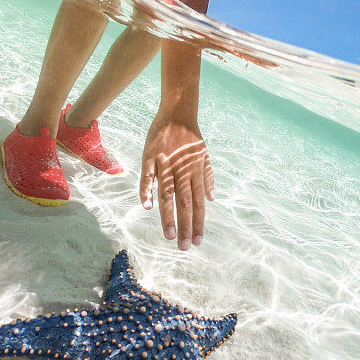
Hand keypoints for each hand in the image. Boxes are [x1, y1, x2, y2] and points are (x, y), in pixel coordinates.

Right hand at [140, 115, 214, 249]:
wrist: (178, 113)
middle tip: (184, 247)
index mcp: (196, 173)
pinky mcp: (151, 157)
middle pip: (185, 203)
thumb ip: (208, 177)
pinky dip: (147, 191)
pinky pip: (148, 177)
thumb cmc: (191, 137)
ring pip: (168, 195)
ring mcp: (166, 164)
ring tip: (169, 235)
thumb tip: (212, 199)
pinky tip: (147, 206)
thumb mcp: (205, 156)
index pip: (198, 204)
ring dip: (168, 216)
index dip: (198, 223)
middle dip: (185, 226)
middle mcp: (183, 171)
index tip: (197, 241)